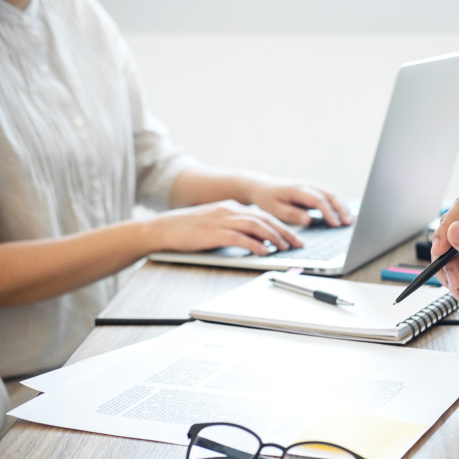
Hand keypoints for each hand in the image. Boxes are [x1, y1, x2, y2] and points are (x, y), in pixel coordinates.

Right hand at [146, 200, 302, 254]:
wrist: (161, 229)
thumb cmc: (187, 230)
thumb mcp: (215, 225)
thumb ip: (235, 230)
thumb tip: (257, 241)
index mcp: (230, 207)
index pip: (262, 215)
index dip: (281, 226)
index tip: (294, 237)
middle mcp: (228, 210)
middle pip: (263, 219)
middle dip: (283, 231)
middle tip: (297, 243)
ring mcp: (221, 220)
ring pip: (255, 225)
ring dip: (272, 237)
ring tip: (284, 247)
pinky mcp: (213, 232)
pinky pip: (239, 237)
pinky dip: (254, 244)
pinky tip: (264, 251)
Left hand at [244, 177, 352, 227]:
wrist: (263, 187)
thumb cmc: (268, 200)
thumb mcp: (275, 209)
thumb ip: (292, 214)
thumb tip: (308, 220)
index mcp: (297, 189)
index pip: (318, 200)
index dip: (328, 212)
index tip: (336, 224)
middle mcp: (307, 185)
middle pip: (330, 194)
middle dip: (341, 208)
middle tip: (348, 223)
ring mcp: (312, 185)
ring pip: (333, 193)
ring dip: (343, 206)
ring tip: (350, 220)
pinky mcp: (315, 190)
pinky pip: (330, 195)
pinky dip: (339, 204)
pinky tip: (344, 215)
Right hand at [432, 191, 458, 310]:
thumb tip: (456, 232)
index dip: (451, 222)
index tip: (443, 245)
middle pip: (452, 222)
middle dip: (445, 247)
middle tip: (445, 268)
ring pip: (447, 242)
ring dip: (445, 265)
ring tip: (457, 284)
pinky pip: (449, 259)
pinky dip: (448, 275)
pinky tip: (458, 288)